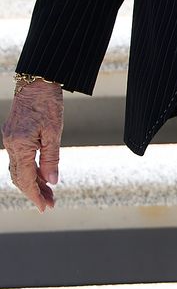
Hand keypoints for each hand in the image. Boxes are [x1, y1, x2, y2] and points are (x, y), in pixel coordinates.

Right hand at [2, 79, 63, 212]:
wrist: (36, 81)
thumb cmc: (48, 104)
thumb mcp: (54, 132)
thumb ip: (51, 159)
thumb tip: (51, 182)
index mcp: (20, 146)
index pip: (27, 179)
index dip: (36, 196)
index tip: (45, 208)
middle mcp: (11, 145)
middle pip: (20, 178)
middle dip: (34, 193)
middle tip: (49, 204)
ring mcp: (10, 139)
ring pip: (18, 169)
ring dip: (32, 183)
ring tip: (48, 193)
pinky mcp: (13, 134)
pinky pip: (18, 159)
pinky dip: (29, 170)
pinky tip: (41, 174)